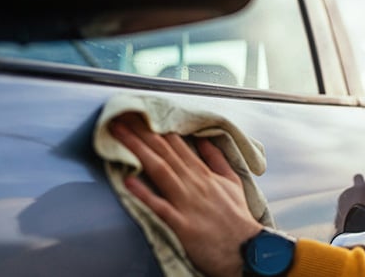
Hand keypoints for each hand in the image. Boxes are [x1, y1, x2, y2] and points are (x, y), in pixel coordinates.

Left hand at [109, 113, 261, 276]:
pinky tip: (127, 181)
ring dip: (138, 151)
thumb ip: (217, 160)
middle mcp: (194, 184)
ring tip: (119, 136)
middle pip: (164, 153)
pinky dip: (144, 194)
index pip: (177, 145)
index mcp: (204, 174)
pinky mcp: (181, 224)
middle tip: (120, 117)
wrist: (246, 249)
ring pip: (160, 171)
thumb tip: (204, 140)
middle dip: (141, 133)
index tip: (140, 115)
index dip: (157, 128)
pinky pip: (159, 206)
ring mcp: (187, 203)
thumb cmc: (237, 218)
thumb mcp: (232, 182)